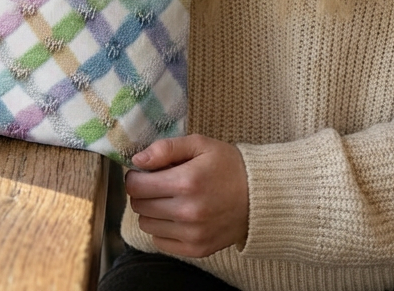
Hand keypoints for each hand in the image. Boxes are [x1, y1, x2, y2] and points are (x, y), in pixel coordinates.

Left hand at [125, 135, 248, 257]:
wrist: (259, 196)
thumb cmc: (228, 165)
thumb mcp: (199, 144)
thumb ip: (166, 149)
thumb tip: (137, 160)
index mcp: (186, 182)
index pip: (136, 186)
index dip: (135, 176)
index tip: (143, 172)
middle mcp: (187, 212)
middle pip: (139, 205)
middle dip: (143, 192)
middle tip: (158, 183)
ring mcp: (192, 234)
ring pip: (147, 224)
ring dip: (151, 210)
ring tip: (170, 198)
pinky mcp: (196, 249)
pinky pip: (160, 242)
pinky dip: (163, 228)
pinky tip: (177, 215)